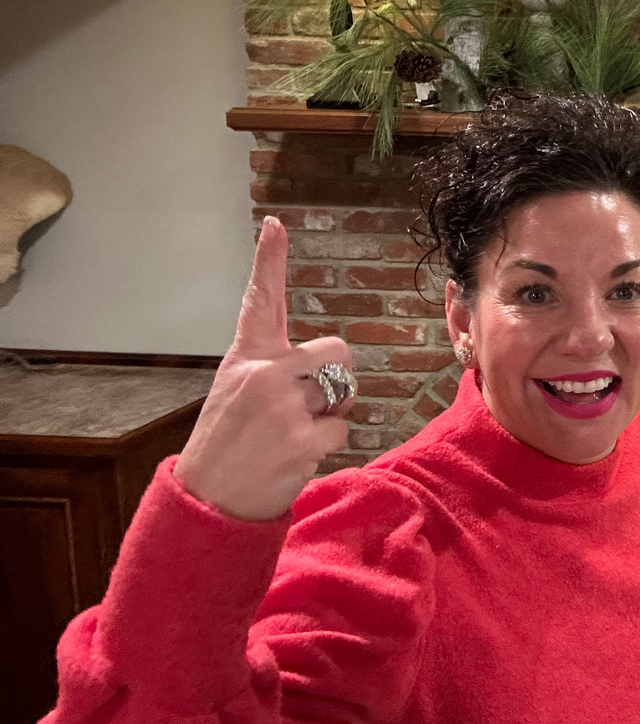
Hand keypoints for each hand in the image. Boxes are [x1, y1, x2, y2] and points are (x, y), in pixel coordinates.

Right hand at [174, 217, 355, 520]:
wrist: (208, 499)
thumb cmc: (226, 443)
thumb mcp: (234, 391)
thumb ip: (271, 368)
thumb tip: (324, 361)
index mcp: (246, 358)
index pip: (260, 300)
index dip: (269, 260)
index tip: (274, 224)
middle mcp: (265, 374)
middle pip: (340, 351)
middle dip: (339, 377)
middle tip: (310, 405)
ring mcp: (284, 406)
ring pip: (347, 391)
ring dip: (333, 414)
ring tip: (294, 433)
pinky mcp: (302, 439)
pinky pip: (343, 430)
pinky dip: (328, 446)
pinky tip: (296, 456)